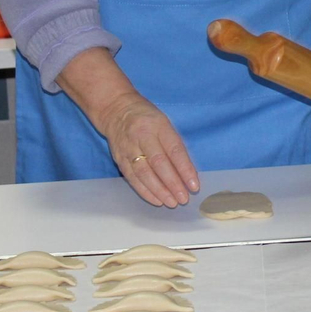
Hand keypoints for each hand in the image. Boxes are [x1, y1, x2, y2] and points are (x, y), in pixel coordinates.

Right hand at [94, 91, 199, 207]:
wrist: (116, 109)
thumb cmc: (147, 117)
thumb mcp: (165, 123)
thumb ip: (175, 145)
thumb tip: (187, 173)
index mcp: (159, 125)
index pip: (174, 150)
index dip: (185, 169)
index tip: (194, 186)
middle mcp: (142, 136)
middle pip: (159, 163)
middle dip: (173, 184)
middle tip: (183, 199)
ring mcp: (129, 148)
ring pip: (144, 173)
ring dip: (159, 191)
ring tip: (171, 202)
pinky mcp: (119, 158)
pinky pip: (132, 178)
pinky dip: (145, 191)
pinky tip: (156, 200)